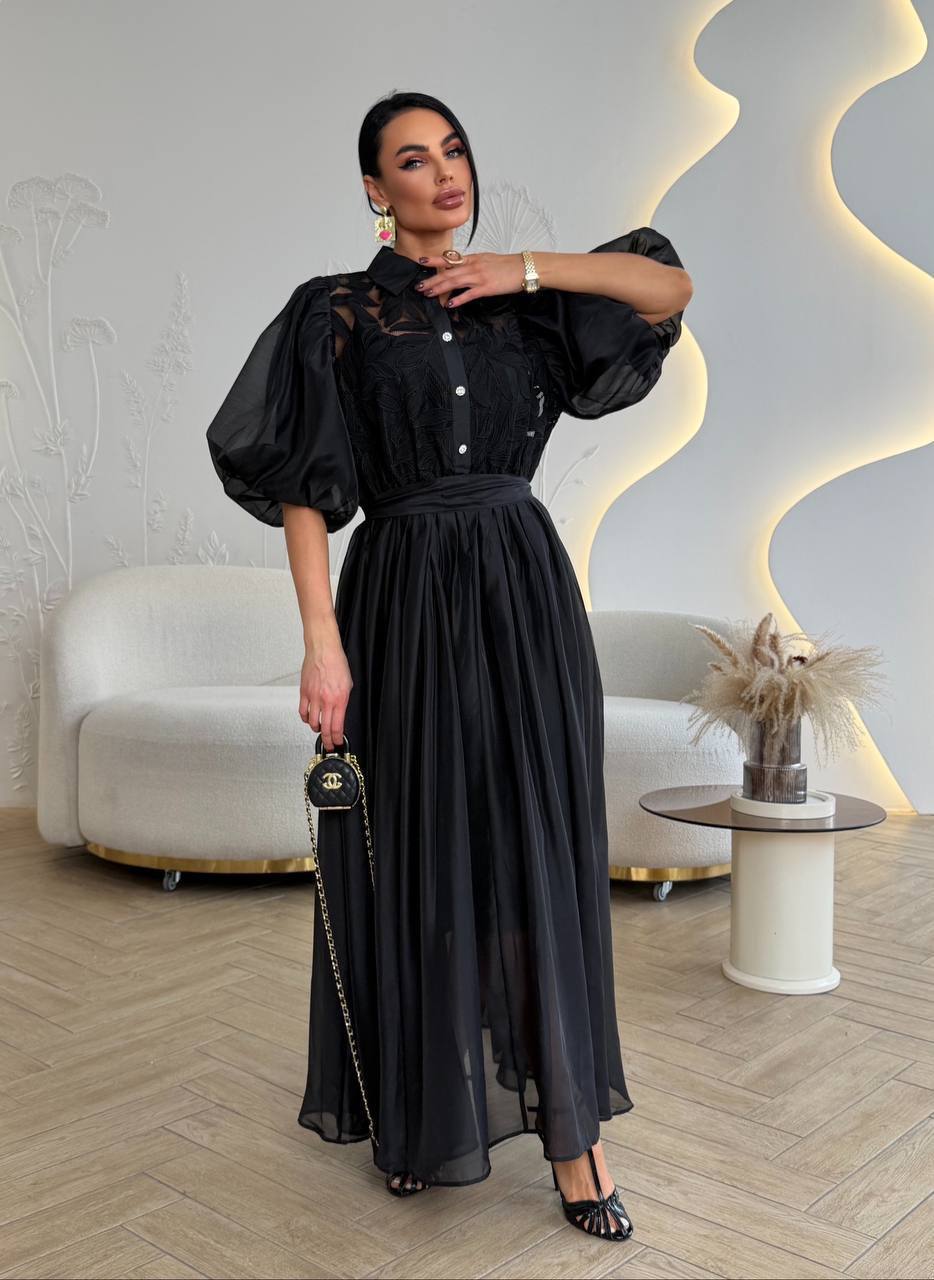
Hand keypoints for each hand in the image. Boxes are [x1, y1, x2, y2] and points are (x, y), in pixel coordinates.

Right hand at [300, 637, 352, 751]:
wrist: (323, 650)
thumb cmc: (336, 663)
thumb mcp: (348, 684)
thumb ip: (343, 701)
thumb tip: (341, 714)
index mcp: (339, 699)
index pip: (337, 727)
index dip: (336, 738)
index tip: (337, 742)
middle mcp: (325, 700)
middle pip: (325, 728)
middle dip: (327, 740)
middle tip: (328, 744)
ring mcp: (313, 697)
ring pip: (312, 722)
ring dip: (316, 729)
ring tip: (319, 729)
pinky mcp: (304, 692)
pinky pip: (302, 711)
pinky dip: (305, 718)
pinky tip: (308, 718)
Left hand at [415, 252, 525, 307]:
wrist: (523, 267)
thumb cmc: (507, 265)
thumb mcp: (487, 259)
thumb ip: (473, 263)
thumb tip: (462, 268)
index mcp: (473, 258)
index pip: (449, 259)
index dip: (434, 260)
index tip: (421, 261)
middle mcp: (473, 266)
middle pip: (448, 273)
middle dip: (432, 280)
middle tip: (419, 286)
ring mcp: (479, 277)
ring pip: (454, 282)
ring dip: (440, 289)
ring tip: (428, 294)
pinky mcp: (486, 288)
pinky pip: (469, 294)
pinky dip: (458, 299)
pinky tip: (449, 304)